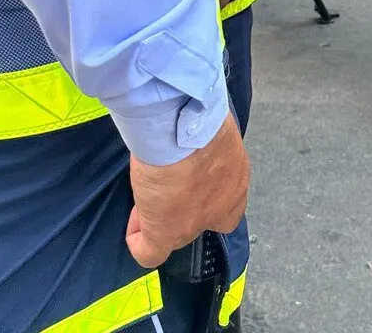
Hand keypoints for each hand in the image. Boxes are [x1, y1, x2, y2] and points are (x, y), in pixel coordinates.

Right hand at [126, 112, 249, 267]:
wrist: (182, 128)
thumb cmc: (198, 119)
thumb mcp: (211, 131)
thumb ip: (208, 145)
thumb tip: (193, 143)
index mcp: (236, 179)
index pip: (226, 202)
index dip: (202, 192)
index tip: (184, 176)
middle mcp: (221, 205)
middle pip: (200, 218)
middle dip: (181, 206)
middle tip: (163, 186)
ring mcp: (194, 224)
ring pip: (175, 234)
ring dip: (159, 217)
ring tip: (146, 195)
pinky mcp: (165, 233)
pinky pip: (149, 252)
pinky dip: (139, 241)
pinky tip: (135, 224)